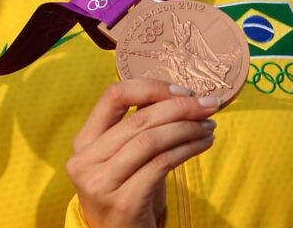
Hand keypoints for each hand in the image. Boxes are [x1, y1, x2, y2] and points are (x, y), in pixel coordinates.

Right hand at [66, 80, 217, 227]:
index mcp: (84, 141)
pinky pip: (161, 165)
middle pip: (138, 119)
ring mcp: (101, 184)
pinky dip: (187, 150)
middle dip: (180, 108)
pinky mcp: (123, 203)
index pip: (113, 95)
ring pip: (151, 141)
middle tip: (209, 105)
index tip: (183, 91)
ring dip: (187, 129)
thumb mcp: (123, 157)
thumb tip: (180, 95)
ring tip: (209, 127)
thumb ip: (137, 127)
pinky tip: (203, 145)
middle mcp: (86, 161)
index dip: (150, 88)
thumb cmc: (128, 192)